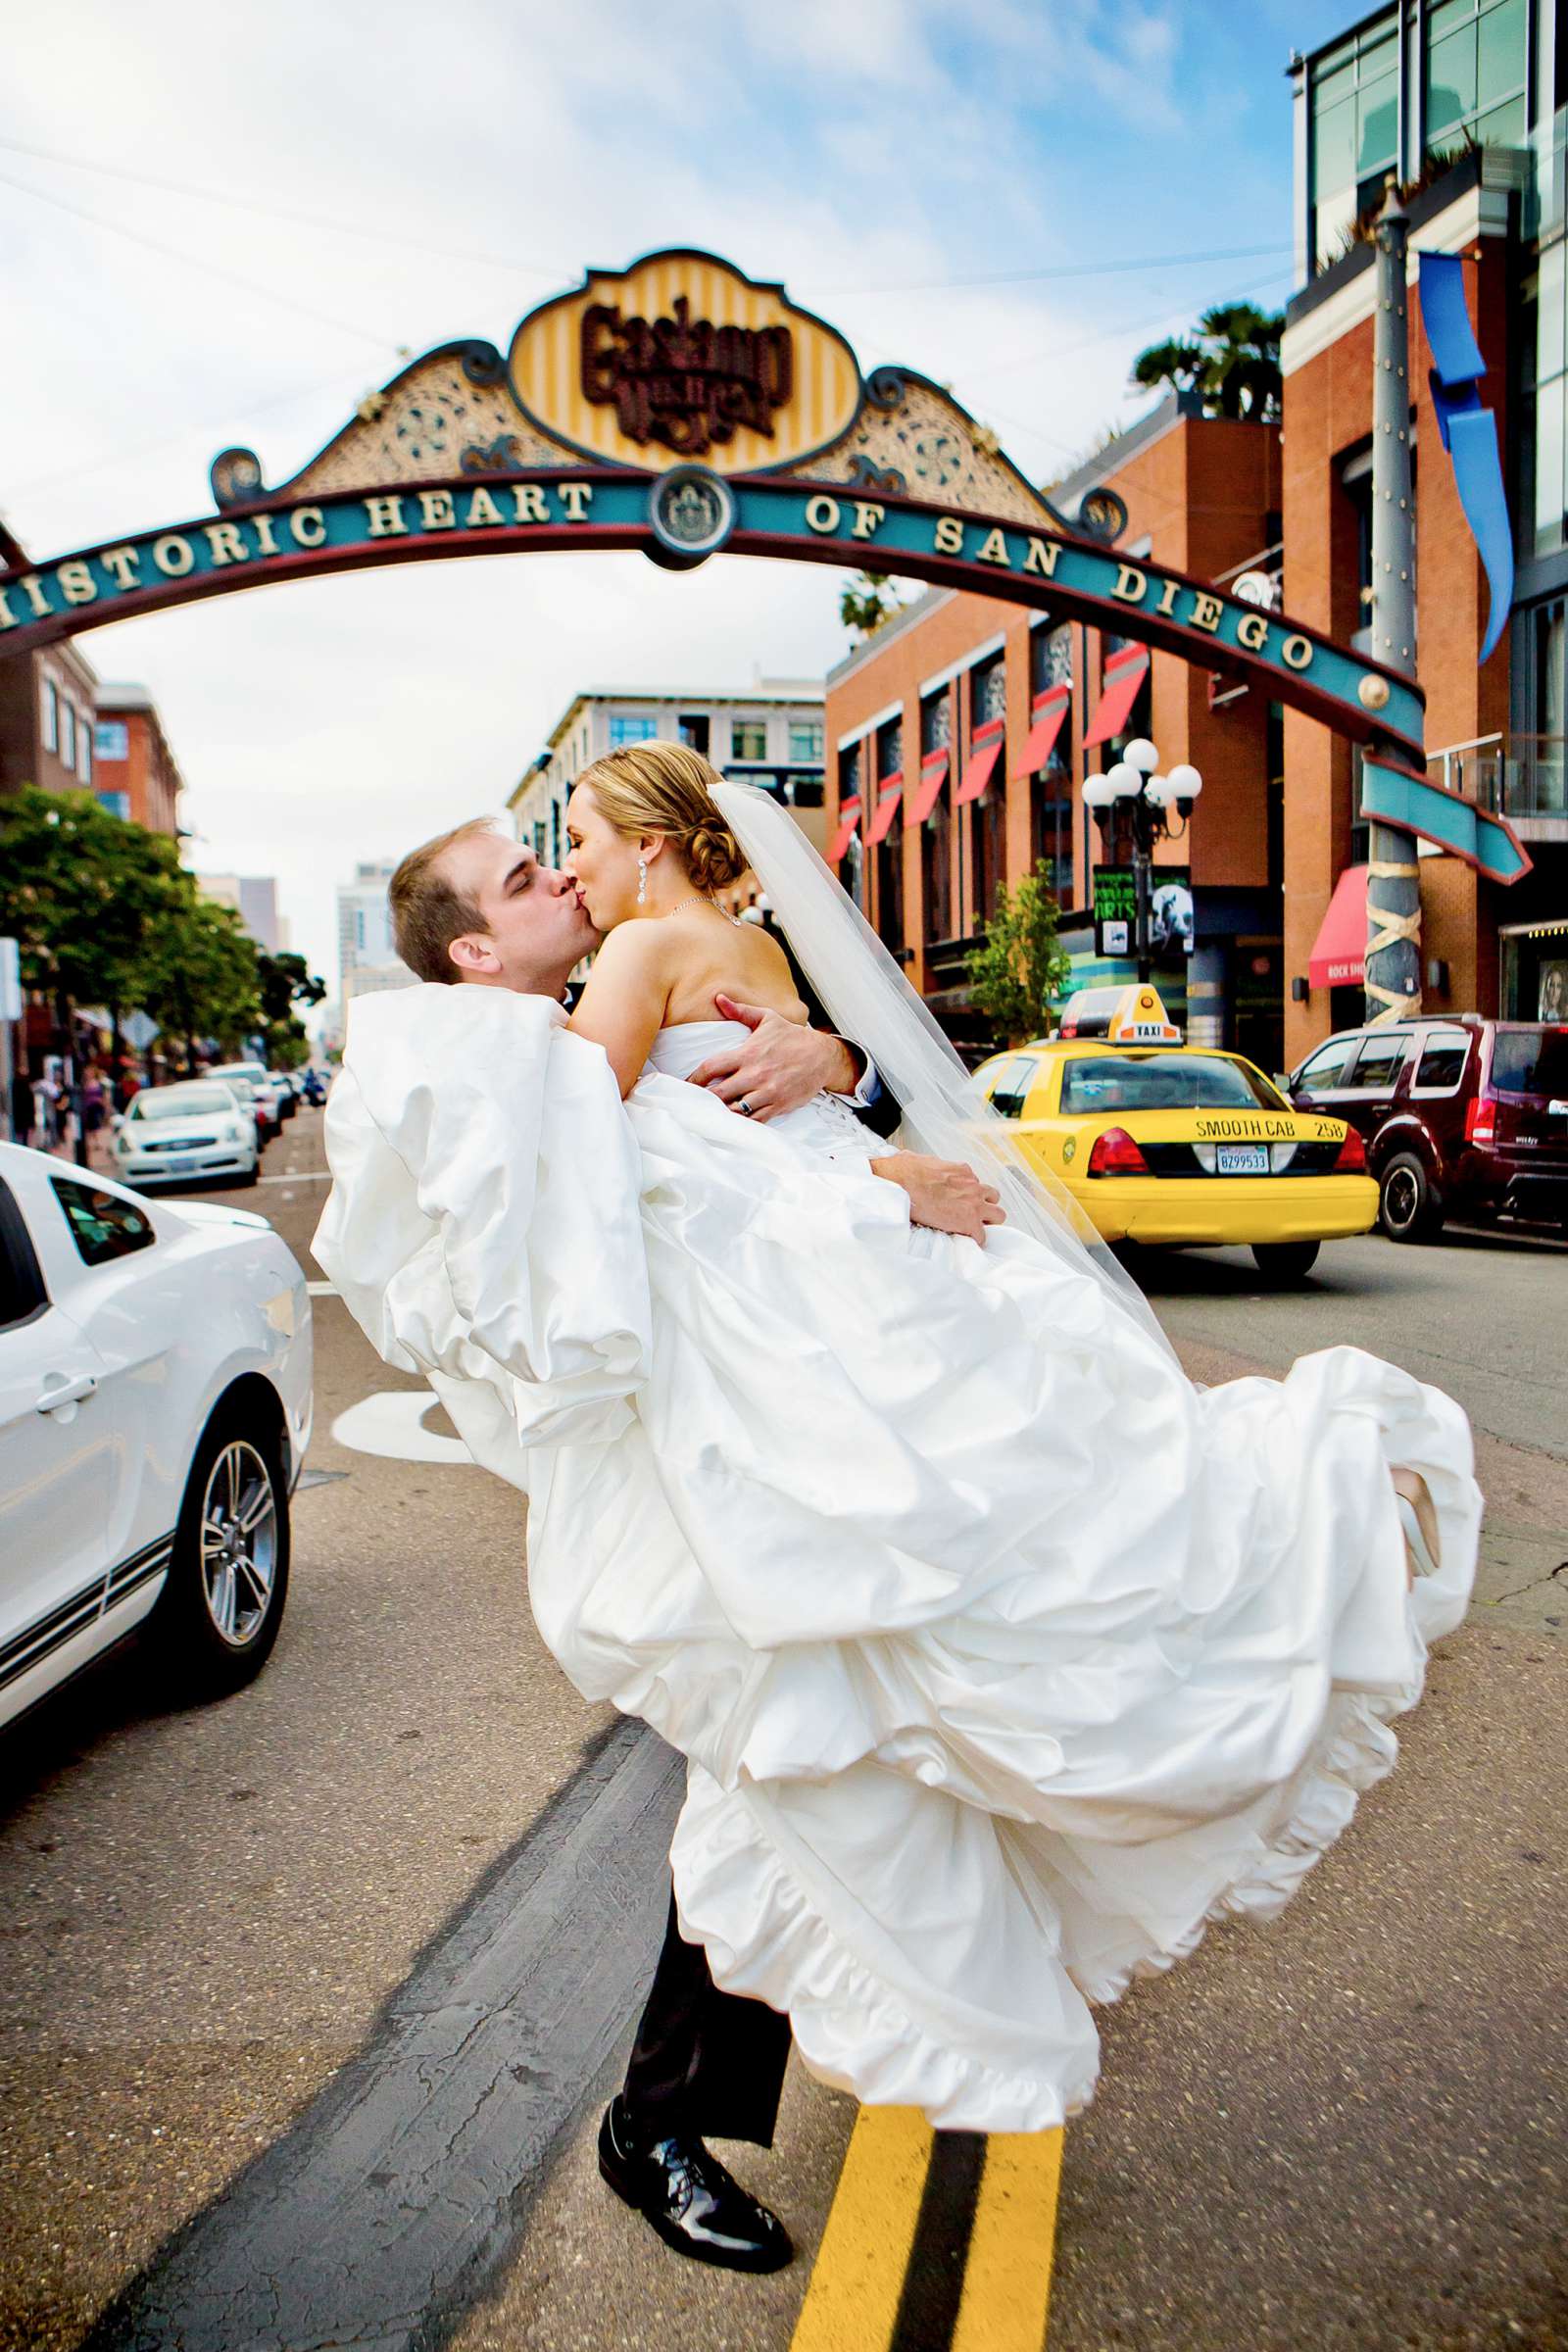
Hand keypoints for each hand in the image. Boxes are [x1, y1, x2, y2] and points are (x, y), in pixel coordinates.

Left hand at [686, 993, 858, 1118]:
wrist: (823, 1056)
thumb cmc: (793, 1038)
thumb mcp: (767, 1019)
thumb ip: (740, 1011)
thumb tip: (719, 998)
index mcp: (748, 1053)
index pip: (712, 1067)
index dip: (694, 1078)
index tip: (685, 1084)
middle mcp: (755, 1075)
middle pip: (719, 1093)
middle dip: (704, 1099)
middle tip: (693, 1103)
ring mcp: (767, 1093)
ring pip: (735, 1110)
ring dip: (722, 1112)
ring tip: (710, 1113)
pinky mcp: (778, 1106)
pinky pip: (754, 1120)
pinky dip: (742, 1122)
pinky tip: (733, 1121)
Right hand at [872, 1151, 1004, 1243]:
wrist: (900, 1184)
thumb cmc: (904, 1171)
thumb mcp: (920, 1159)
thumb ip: (927, 1165)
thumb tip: (915, 1163)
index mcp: (962, 1170)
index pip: (975, 1183)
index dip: (969, 1194)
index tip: (959, 1201)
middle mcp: (972, 1184)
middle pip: (993, 1197)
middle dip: (985, 1206)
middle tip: (971, 1215)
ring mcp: (974, 1203)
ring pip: (998, 1215)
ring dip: (986, 1222)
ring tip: (972, 1229)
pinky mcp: (969, 1221)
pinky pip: (981, 1236)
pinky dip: (975, 1239)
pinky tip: (964, 1241)